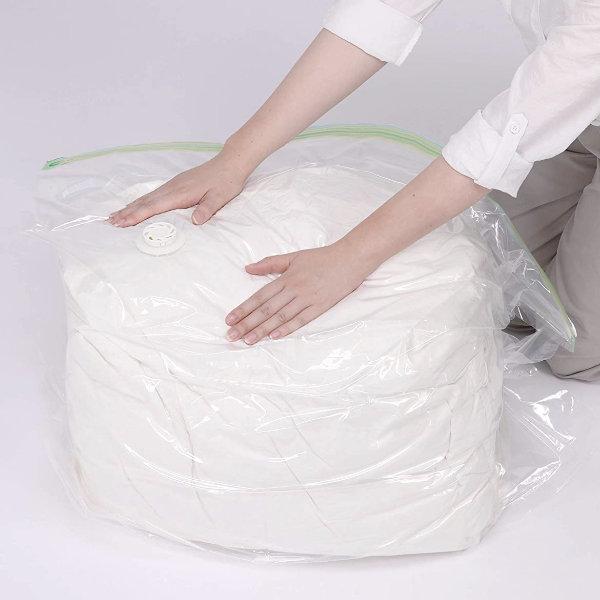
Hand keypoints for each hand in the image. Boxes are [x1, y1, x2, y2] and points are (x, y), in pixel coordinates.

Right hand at [108, 149, 250, 226]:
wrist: (230, 164)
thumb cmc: (226, 182)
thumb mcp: (220, 198)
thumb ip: (207, 209)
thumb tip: (195, 221)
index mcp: (181, 193)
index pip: (154, 207)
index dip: (137, 216)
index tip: (122, 223)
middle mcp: (173, 188)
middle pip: (145, 202)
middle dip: (127, 212)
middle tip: (110, 222)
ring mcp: (173, 185)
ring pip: (147, 197)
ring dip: (131, 207)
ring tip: (116, 216)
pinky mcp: (176, 184)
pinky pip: (154, 195)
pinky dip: (142, 202)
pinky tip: (137, 205)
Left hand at [225, 242, 373, 343]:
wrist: (350, 258)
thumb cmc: (321, 257)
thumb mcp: (294, 256)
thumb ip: (270, 263)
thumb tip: (248, 268)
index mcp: (286, 277)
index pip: (260, 296)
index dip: (244, 308)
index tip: (229, 319)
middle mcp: (294, 289)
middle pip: (266, 309)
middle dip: (247, 324)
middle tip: (231, 336)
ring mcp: (307, 299)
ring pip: (280, 317)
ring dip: (263, 330)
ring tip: (247, 340)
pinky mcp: (320, 307)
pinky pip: (301, 320)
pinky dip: (287, 328)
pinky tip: (274, 337)